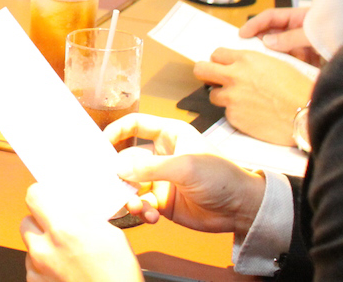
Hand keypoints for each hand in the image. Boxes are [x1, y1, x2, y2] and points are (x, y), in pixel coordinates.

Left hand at [20, 183, 142, 281]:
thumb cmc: (117, 277)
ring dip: (43, 243)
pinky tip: (64, 268)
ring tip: (66, 253)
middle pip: (27, 220)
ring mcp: (37, 269)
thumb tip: (71, 202)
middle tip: (61, 227)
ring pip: (29, 244)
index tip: (50, 197)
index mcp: (63, 230)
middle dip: (41, 221)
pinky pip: (32, 266)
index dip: (43, 194)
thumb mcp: (110, 235)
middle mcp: (44, 249)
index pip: (34, 195)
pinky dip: (44, 264)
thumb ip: (84, 214)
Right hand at [106, 114, 264, 235]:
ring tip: (134, 205)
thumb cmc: (221, 177)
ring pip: (131, 184)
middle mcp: (162, 155)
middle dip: (117, 172)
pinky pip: (142, 204)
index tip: (100, 143)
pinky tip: (149, 215)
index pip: (136, 125)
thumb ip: (149, 167)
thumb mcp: (185, 166)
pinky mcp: (163, 202)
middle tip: (107, 182)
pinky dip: (141, 210)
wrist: (242, 209)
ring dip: (128, 195)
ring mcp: (161, 179)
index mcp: (169, 135)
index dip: (117, 131)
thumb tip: (118, 168)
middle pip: (127, 158)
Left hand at [194, 49, 311, 145]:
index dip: (219, 61)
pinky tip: (254, 114)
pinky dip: (237, 113)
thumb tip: (237, 65)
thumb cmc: (298, 89)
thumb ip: (252, 63)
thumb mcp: (276, 64)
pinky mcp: (234, 116)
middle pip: (201, 70)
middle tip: (211, 78)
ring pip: (213, 94)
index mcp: (246, 60)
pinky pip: (227, 113)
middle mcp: (234, 76)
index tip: (222, 66)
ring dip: (224, 97)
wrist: (307, 115)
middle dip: (205, 73)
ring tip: (244, 101)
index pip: (217, 54)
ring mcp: (232, 97)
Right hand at [236, 7, 318, 62]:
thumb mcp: (313, 34)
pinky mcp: (311, 60)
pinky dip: (290, 69)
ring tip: (268, 66)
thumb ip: (291, 38)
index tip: (242, 34)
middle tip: (250, 53)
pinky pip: (295, 63)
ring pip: (282, 51)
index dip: (255, 24)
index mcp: (298, 17)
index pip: (270, 17)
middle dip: (262, 44)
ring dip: (276, 58)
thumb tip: (267, 42)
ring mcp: (304, 45)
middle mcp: (299, 31)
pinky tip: (287, 74)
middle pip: (273, 35)